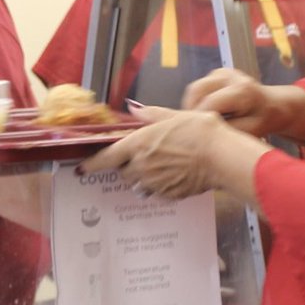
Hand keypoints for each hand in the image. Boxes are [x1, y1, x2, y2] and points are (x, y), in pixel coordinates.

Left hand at [80, 105, 268, 207]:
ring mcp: (154, 183)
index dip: (92, 163)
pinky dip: (160, 184)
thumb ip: (151, 115)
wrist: (221, 157)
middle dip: (128, 165)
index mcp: (138, 144)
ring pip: (139, 183)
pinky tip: (175, 174)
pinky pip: (157, 191)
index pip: (106, 158)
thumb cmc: (200, 132)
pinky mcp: (168, 194)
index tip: (83, 167)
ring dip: (143, 176)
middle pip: (123, 171)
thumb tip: (134, 110)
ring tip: (162, 165)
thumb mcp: (175, 115)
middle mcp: (141, 166)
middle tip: (144, 155)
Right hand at [183, 68, 304, 144]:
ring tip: (198, 123)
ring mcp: (223, 72)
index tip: (194, 136)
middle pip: (197, 90)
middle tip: (191, 130)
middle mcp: (231, 76)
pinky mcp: (217, 73)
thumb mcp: (250, 131)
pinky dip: (197, 102)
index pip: (210, 104)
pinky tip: (205, 115)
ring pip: (194, 88)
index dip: (199, 120)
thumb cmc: (263, 121)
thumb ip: (227, 130)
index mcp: (242, 90)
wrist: (275, 105)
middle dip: (191, 111)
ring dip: (192, 106)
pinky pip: (199, 88)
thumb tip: (202, 133)